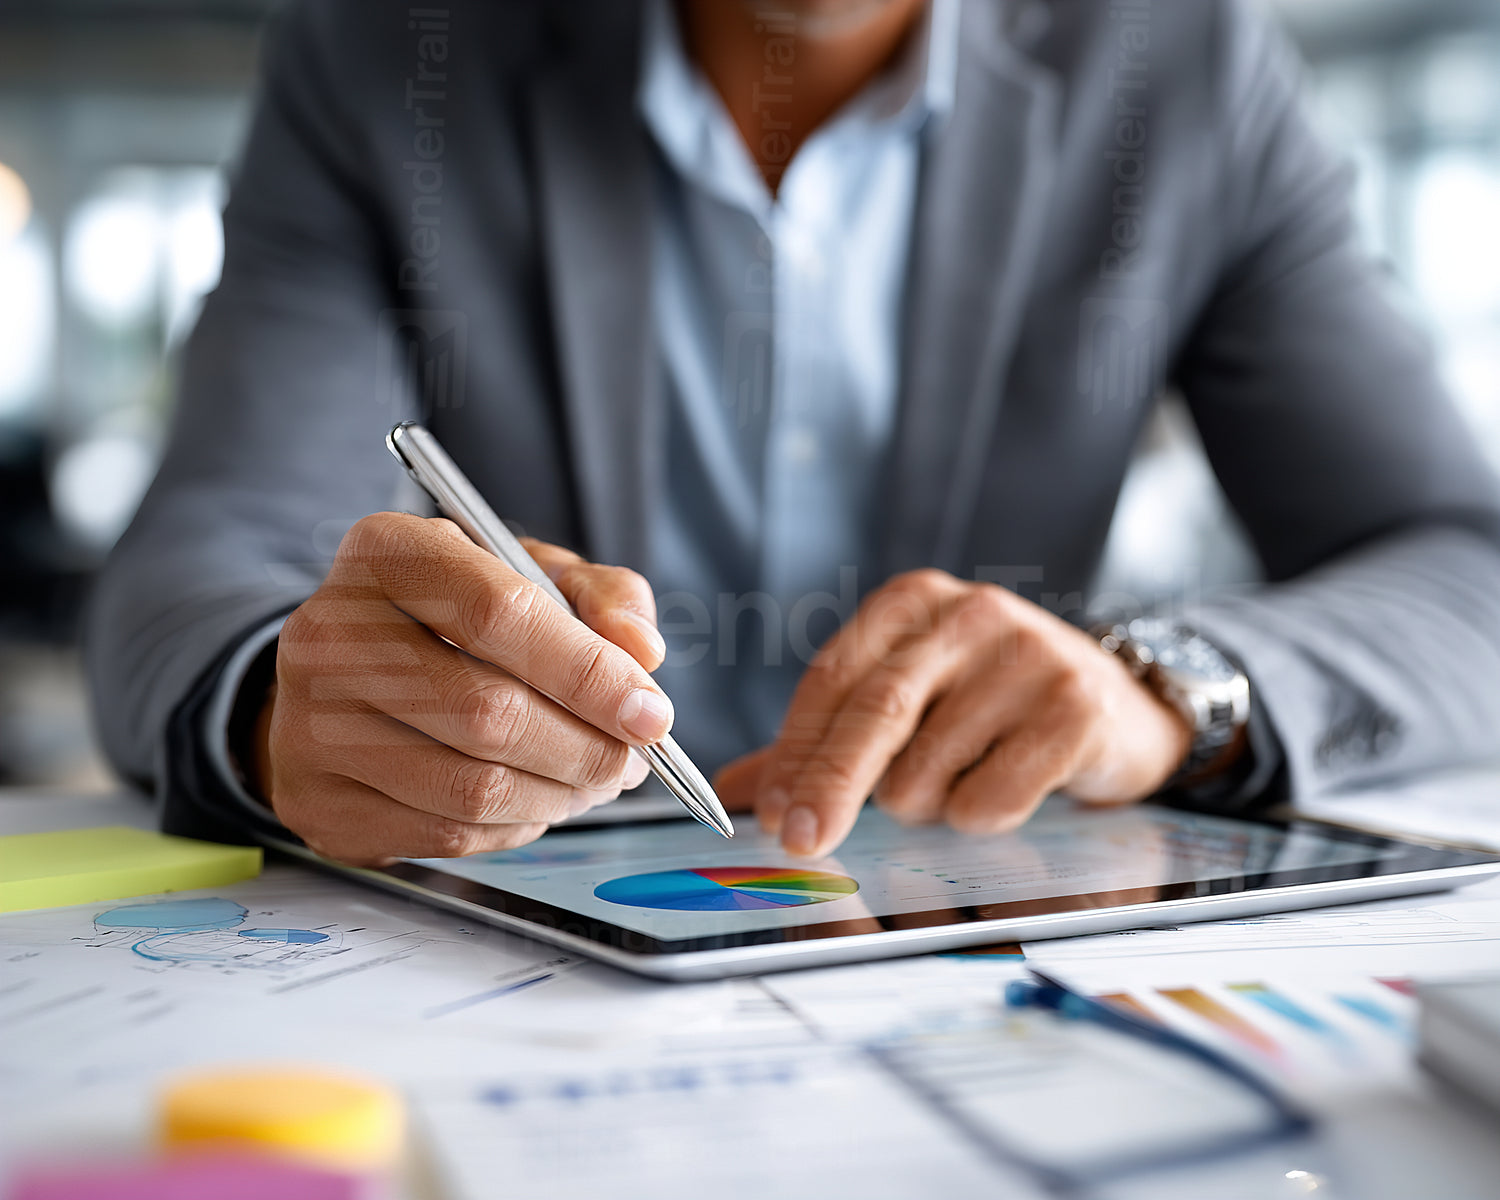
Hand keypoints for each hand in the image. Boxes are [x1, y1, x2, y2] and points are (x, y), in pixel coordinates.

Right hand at [249, 512, 671, 865]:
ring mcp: (311, 725)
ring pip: (473, 787)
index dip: (588, 672)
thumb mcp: (531, 573)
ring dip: (561, 795)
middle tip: (631, 757)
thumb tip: (641, 653)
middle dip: (587, 748)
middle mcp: (331, 633)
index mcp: (388, 553)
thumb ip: (601, 597)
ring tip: (595, 777)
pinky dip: (516, 825)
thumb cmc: (454, 617)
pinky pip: (446, 834)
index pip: (498, 613)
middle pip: (489, 713)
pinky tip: (536, 797)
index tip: (650, 711)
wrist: (345, 672)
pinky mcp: (317, 801)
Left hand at [714, 570, 1193, 857]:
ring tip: (963, 776)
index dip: (796, 751)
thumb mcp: (906, 701)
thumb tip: (738, 791)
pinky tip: (1011, 782)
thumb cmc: (989, 704)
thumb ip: (822, 741)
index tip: (771, 810)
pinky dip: (982, 814)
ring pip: (929, 771)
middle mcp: (968, 615)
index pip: (832, 679)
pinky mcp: (1074, 707)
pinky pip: (991, 799)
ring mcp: (1028, 656)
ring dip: (927, 804)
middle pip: (875, 715)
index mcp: (911, 603)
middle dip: (830, 788)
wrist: (1118, 705)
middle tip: (800, 841)